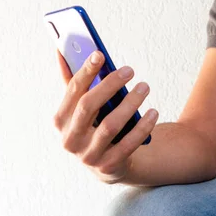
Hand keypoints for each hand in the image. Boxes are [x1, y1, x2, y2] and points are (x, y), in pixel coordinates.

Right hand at [53, 50, 158, 183]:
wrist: (107, 163)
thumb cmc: (94, 125)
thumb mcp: (82, 107)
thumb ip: (73, 82)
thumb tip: (61, 50)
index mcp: (61, 120)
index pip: (73, 91)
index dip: (85, 72)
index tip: (99, 54)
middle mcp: (70, 139)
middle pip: (88, 107)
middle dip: (109, 85)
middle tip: (130, 70)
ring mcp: (89, 155)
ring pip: (110, 126)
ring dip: (129, 103)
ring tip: (144, 86)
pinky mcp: (109, 165)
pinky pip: (128, 144)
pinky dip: (142, 127)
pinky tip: (153, 111)